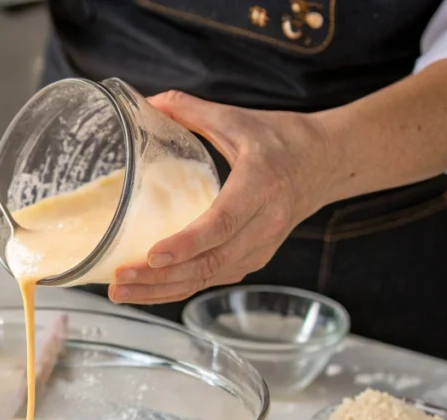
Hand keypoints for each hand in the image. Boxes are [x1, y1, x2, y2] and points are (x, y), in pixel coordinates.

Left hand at [109, 91, 334, 304]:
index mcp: (260, 185)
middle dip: (160, 276)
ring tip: (121, 290)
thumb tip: (145, 101)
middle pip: (209, 262)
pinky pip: (212, 280)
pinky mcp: (253, 260)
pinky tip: (146, 290)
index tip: (153, 254)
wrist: (327, 163)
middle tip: (119, 279)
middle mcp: (264, 224)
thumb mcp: (237, 119)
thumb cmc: (282, 139)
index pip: (222, 223)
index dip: (187, 243)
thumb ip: (190, 110)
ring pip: (208, 278)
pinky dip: (177, 288)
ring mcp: (261, 248)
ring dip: (162, 289)